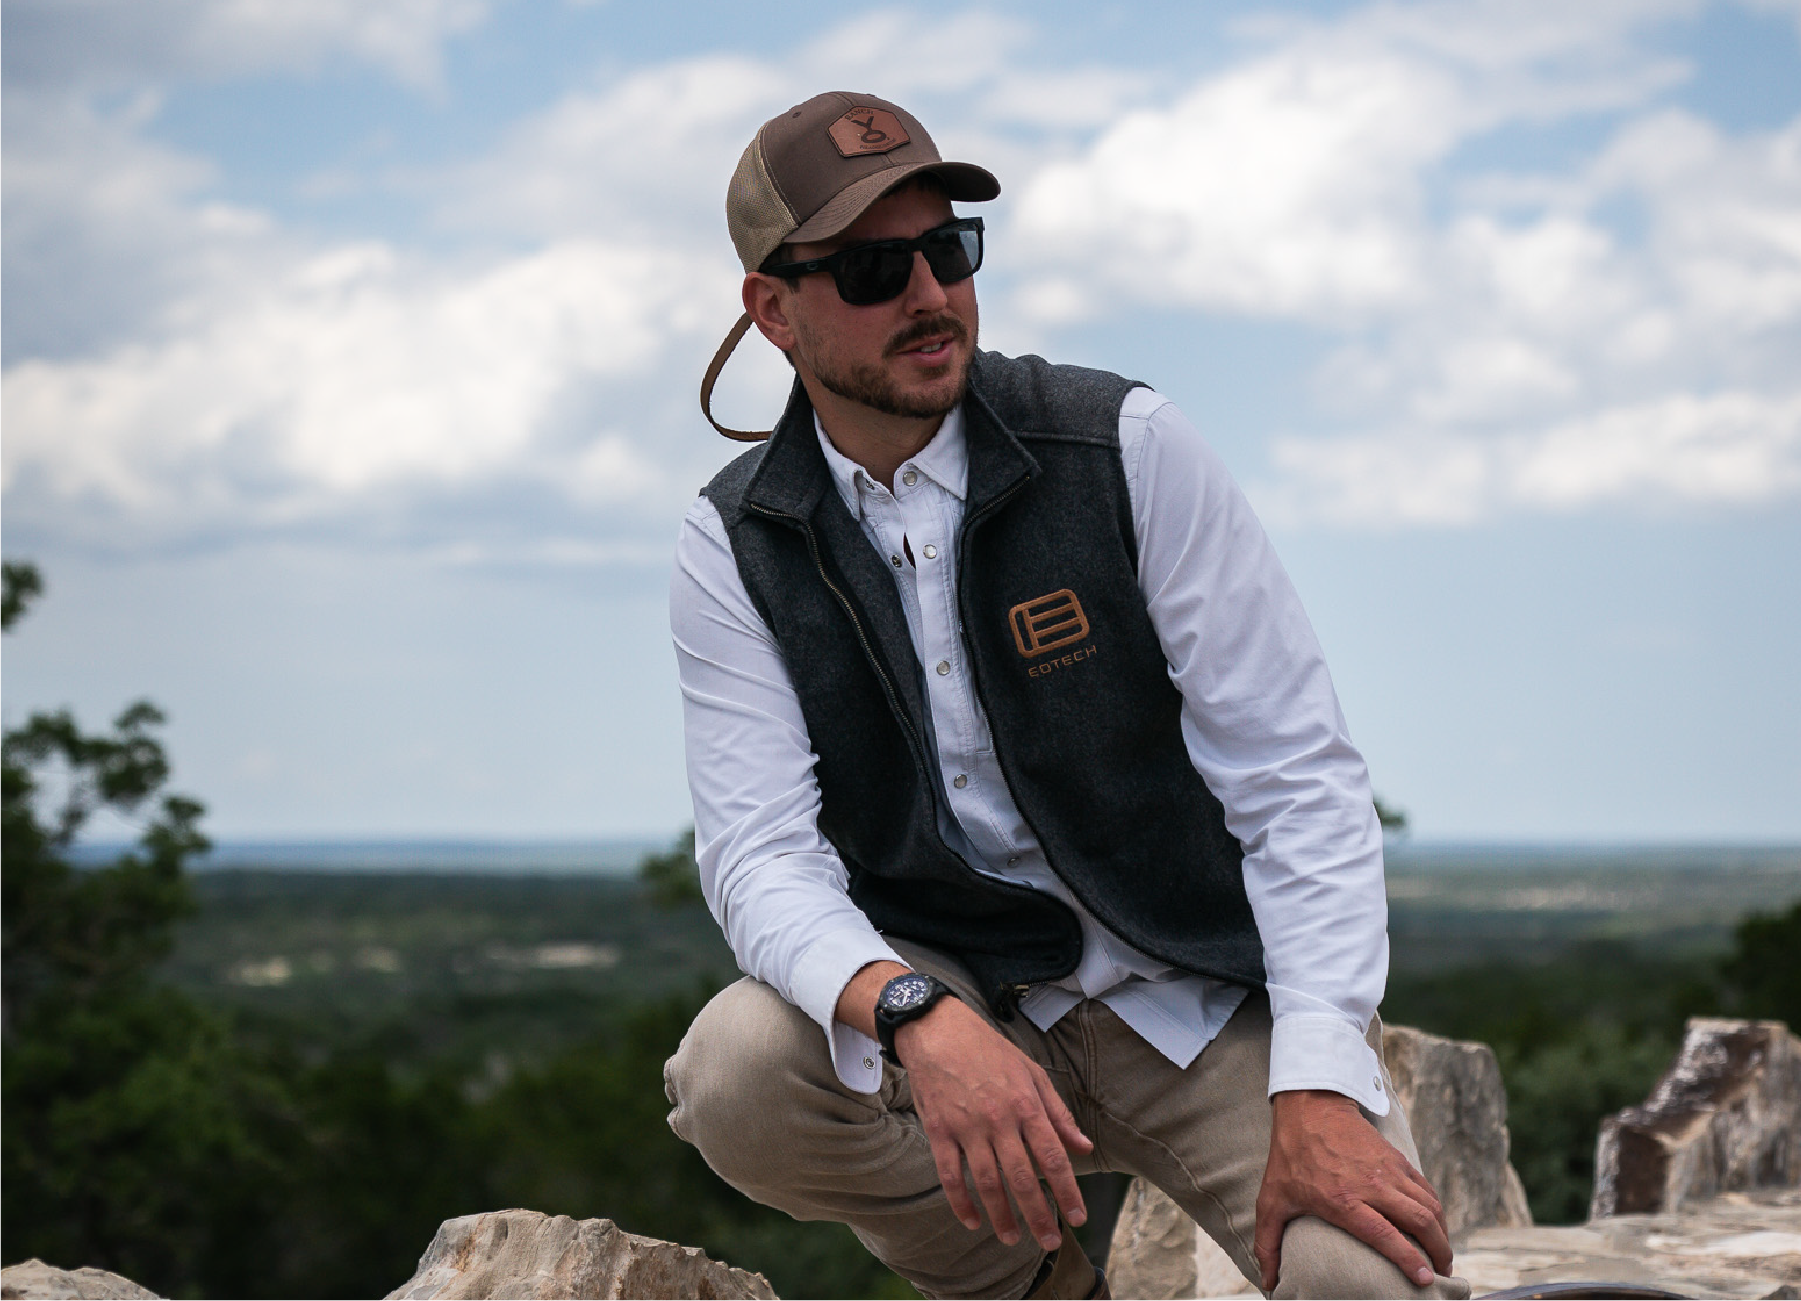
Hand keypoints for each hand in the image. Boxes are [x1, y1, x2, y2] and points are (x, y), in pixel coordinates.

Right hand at [895, 996, 1092, 1251]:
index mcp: (1026, 1105)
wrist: (937, 1029)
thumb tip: (1083, 1147)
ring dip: (1001, 1216)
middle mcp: (999, 1120)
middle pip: (1023, 1179)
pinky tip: (972, 1221)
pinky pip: (950, 1175)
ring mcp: (967, 1127)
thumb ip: (1058, 1113)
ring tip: (1012, 1239)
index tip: (1079, 1218)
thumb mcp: (1032, 1073)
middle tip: (1050, 1242)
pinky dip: (961, 1202)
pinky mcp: (939, 1131)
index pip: (1053, 1158)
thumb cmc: (988, 1050)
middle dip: (1039, 1216)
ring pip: (988, 1183)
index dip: (1068, 1192)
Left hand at [1254, 1090, 1451, 1290]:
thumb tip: (1267, 1282)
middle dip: (1439, 1252)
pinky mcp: (1397, 1159)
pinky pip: (1426, 1189)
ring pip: (1430, 1205)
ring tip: (1443, 1255)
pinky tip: (1436, 1226)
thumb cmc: (1290, 1156)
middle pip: (1419, 1221)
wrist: (1310, 1107)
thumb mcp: (1272, 1200)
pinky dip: (1437, 1211)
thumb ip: (1268, 1243)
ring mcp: (1388, 1170)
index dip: (1408, 1259)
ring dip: (1443, 1234)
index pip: (1384, 1234)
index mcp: (1343, 1199)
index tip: (1424, 1280)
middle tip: (1442, 1273)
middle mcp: (1372, 1185)